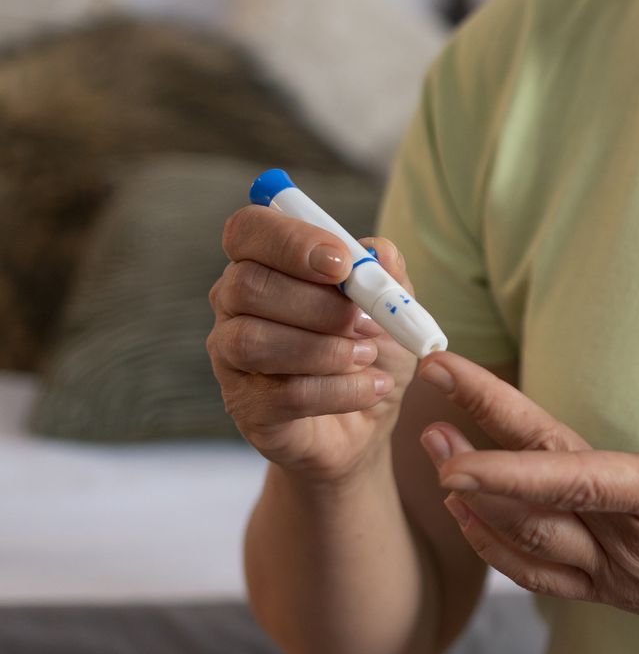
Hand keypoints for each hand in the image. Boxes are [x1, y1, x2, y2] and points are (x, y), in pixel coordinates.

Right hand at [209, 201, 418, 484]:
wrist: (367, 423)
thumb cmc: (370, 350)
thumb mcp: (393, 307)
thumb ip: (386, 275)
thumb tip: (379, 253)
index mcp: (265, 264)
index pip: (248, 230)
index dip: (291, 240)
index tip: (341, 264)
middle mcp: (234, 305)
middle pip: (247, 284)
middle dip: (318, 304)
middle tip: (366, 323)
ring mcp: (231, 359)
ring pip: (252, 340)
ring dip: (325, 349)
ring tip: (368, 356)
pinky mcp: (247, 407)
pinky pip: (282, 394)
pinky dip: (339, 390)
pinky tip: (371, 388)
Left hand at [415, 351, 638, 653]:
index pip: (576, 479)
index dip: (509, 466)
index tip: (457, 445)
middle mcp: (634, 542)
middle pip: (536, 493)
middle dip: (474, 448)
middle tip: (425, 398)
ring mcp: (619, 572)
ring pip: (527, 539)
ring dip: (473, 495)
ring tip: (431, 445)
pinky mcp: (616, 590)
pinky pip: (541, 574)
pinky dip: (496, 547)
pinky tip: (469, 516)